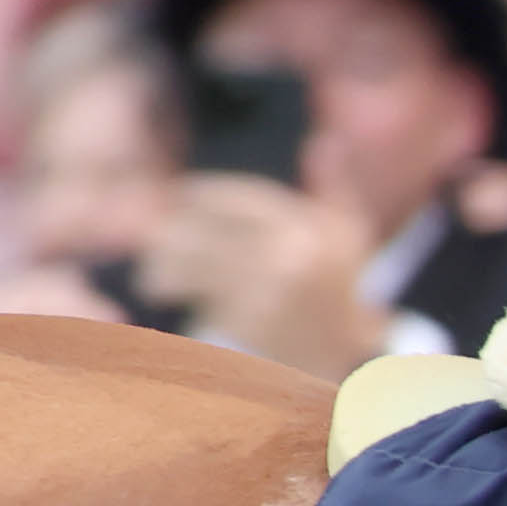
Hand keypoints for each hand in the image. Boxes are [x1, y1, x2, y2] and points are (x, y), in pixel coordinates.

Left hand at [140, 171, 386, 378]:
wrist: (354, 363)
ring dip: (162, 265)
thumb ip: (336, 188)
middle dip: (173, 234)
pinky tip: (162, 291)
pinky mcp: (250, 319)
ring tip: (153, 273)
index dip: (201, 193)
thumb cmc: (340, 295)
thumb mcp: (350, 239)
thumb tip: (322, 142)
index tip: (178, 196)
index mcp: (314, 226)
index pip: (240, 197)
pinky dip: (175, 291)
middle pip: (206, 228)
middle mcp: (293, 252)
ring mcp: (270, 287)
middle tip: (152, 240)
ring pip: (191, 261)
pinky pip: (195, 294)